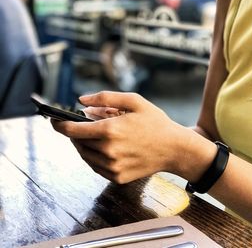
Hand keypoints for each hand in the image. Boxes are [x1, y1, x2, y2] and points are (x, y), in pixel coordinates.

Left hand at [51, 91, 215, 183]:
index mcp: (110, 130)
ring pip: (85, 156)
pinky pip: (96, 167)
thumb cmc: (156, 122)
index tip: (53, 121)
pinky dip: (94, 157)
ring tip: (95, 136)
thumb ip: (105, 97)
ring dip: (84, 145)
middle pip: (78, 143)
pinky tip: (104, 149)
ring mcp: (113, 167)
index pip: (72, 130)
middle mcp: (108, 151)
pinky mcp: (117, 177)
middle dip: (76, 133)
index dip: (59, 125)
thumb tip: (81, 101)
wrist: (175, 149)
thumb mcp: (134, 101)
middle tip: (83, 126)